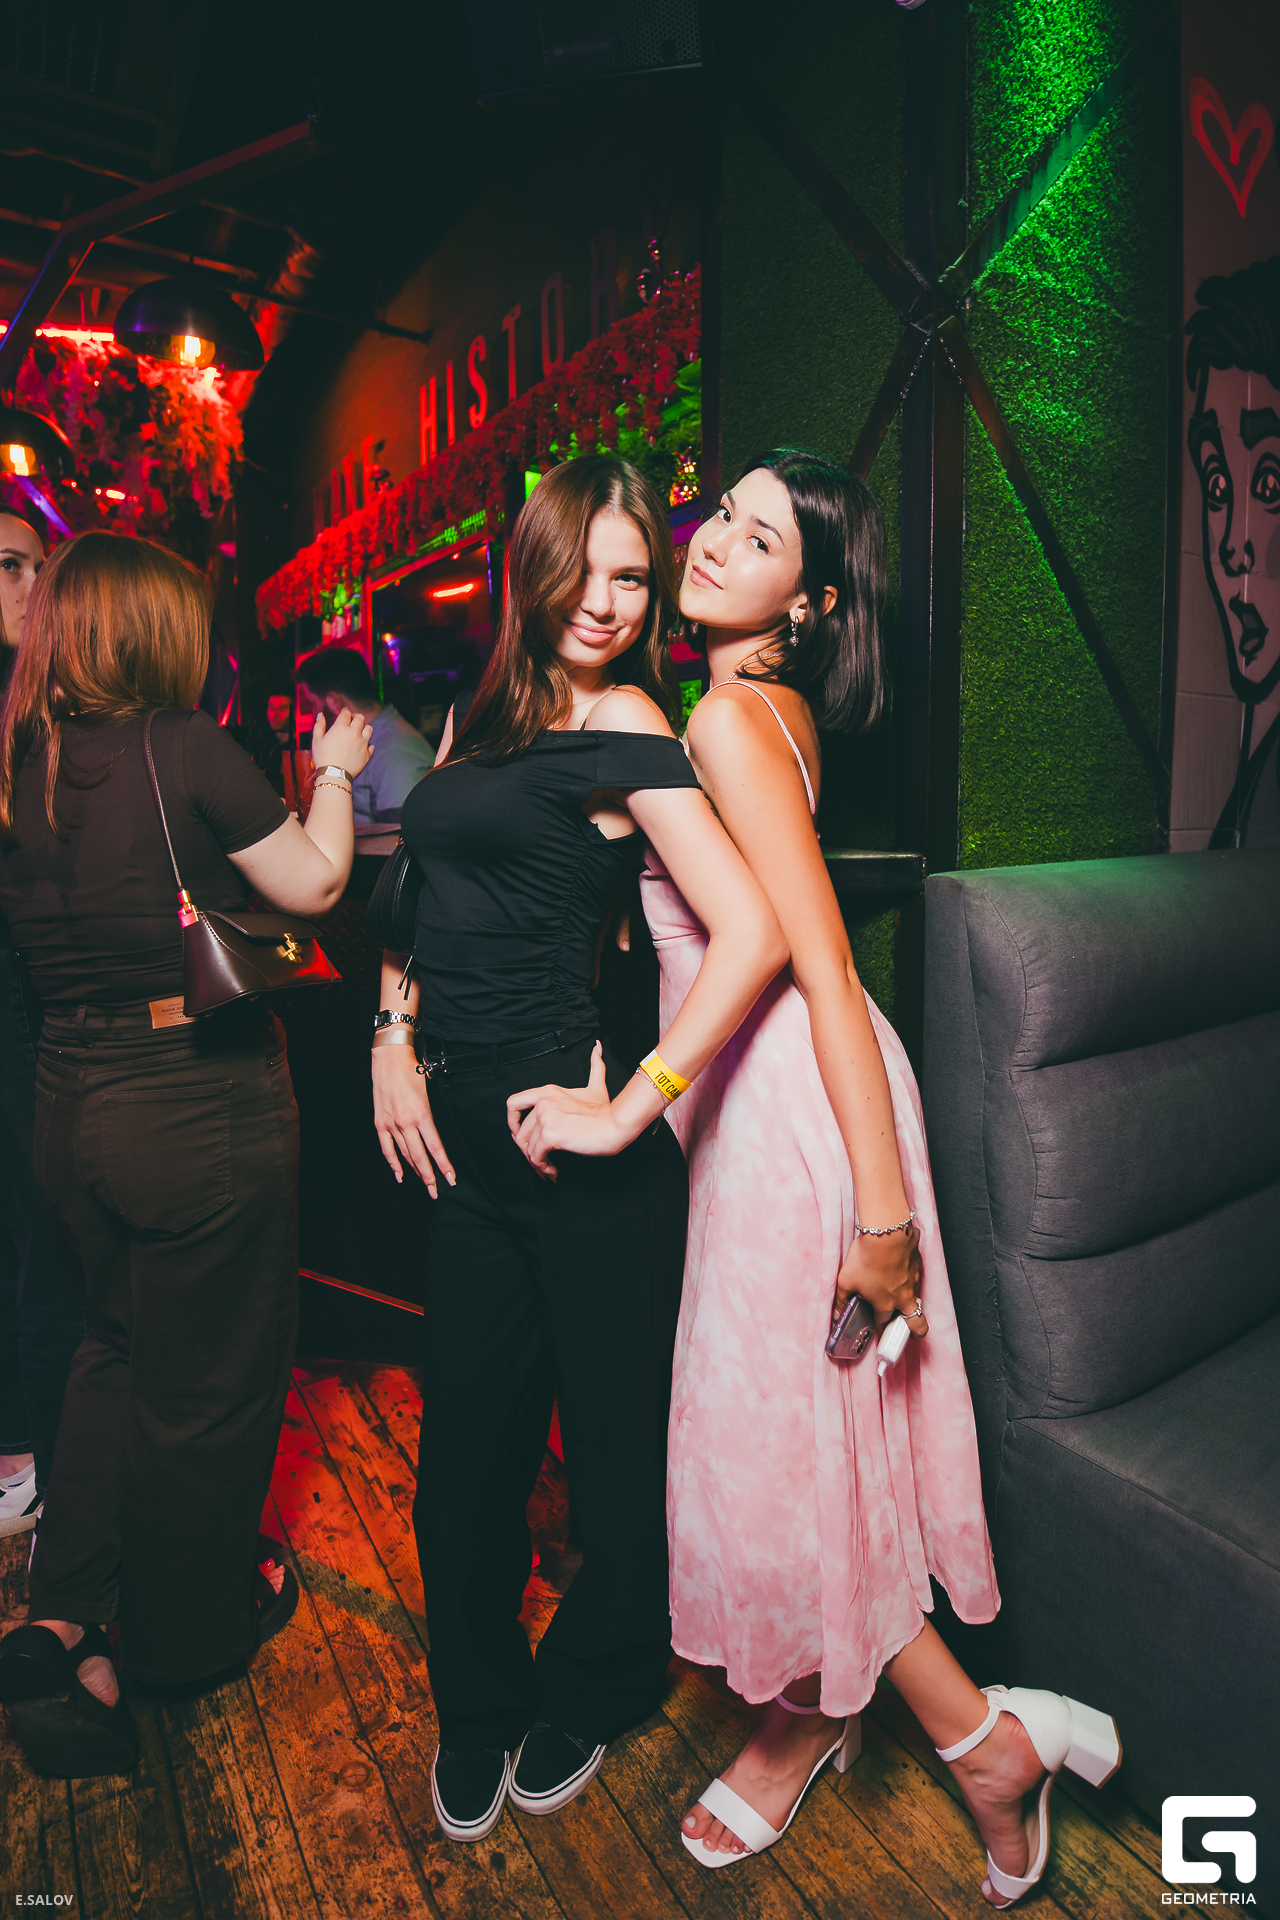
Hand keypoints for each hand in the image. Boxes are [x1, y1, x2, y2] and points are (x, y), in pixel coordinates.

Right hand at [312, 707, 373, 778]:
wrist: (334, 775)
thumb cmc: (323, 758)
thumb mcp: (316, 740)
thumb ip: (319, 726)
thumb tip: (320, 715)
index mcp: (341, 728)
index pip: (346, 713)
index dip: (345, 711)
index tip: (344, 712)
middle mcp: (354, 733)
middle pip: (360, 718)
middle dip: (356, 717)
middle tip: (352, 720)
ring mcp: (362, 743)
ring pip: (369, 729)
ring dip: (364, 728)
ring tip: (360, 731)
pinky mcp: (367, 754)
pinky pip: (371, 745)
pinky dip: (368, 744)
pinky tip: (362, 746)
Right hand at [372, 1047, 455, 1196]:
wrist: (389, 1059)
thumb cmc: (411, 1071)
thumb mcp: (427, 1094)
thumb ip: (430, 1117)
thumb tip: (434, 1137)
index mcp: (421, 1115)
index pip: (435, 1147)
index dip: (444, 1165)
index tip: (451, 1178)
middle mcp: (405, 1123)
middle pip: (420, 1156)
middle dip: (430, 1176)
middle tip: (437, 1191)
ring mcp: (391, 1124)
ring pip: (405, 1155)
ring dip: (415, 1172)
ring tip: (425, 1185)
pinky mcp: (380, 1123)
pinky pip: (387, 1148)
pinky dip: (393, 1163)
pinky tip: (400, 1175)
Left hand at [507, 1042, 624, 1177]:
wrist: (615, 1124)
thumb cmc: (606, 1111)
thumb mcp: (596, 1086)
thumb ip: (595, 1066)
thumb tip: (597, 1046)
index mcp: (547, 1092)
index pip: (514, 1103)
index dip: (511, 1122)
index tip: (518, 1135)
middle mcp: (542, 1103)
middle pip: (519, 1132)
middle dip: (527, 1151)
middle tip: (539, 1161)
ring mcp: (544, 1118)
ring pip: (527, 1147)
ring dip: (536, 1163)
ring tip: (548, 1170)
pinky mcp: (549, 1134)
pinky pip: (536, 1156)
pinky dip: (542, 1167)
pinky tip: (552, 1171)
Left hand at [833, 1222, 925, 1337]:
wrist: (886, 1233)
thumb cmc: (865, 1258)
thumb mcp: (845, 1281)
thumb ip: (841, 1301)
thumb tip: (836, 1315)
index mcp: (884, 1305)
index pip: (883, 1323)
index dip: (878, 1325)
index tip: (877, 1325)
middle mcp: (903, 1297)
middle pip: (917, 1324)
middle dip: (917, 1332)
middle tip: (914, 1333)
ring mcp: (913, 1282)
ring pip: (916, 1298)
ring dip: (910, 1301)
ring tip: (900, 1294)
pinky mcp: (917, 1265)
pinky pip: (915, 1276)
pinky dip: (909, 1276)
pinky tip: (899, 1267)